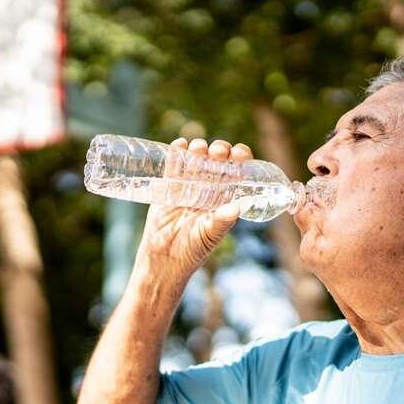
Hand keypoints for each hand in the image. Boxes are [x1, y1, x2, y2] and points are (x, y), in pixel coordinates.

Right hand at [135, 137, 249, 283]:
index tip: (239, 153)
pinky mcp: (168, 188)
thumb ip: (222, 221)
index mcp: (224, 199)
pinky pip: (173, 166)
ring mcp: (188, 187)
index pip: (236, 173)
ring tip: (199, 148)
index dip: (240, 160)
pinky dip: (176, 153)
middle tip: (218, 151)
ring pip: (196, 161)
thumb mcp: (210, 235)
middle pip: (217, 163)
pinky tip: (180, 144)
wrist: (164, 259)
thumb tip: (237, 207)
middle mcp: (208, 190)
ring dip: (199, 150)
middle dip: (219, 152)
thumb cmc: (192, 250)